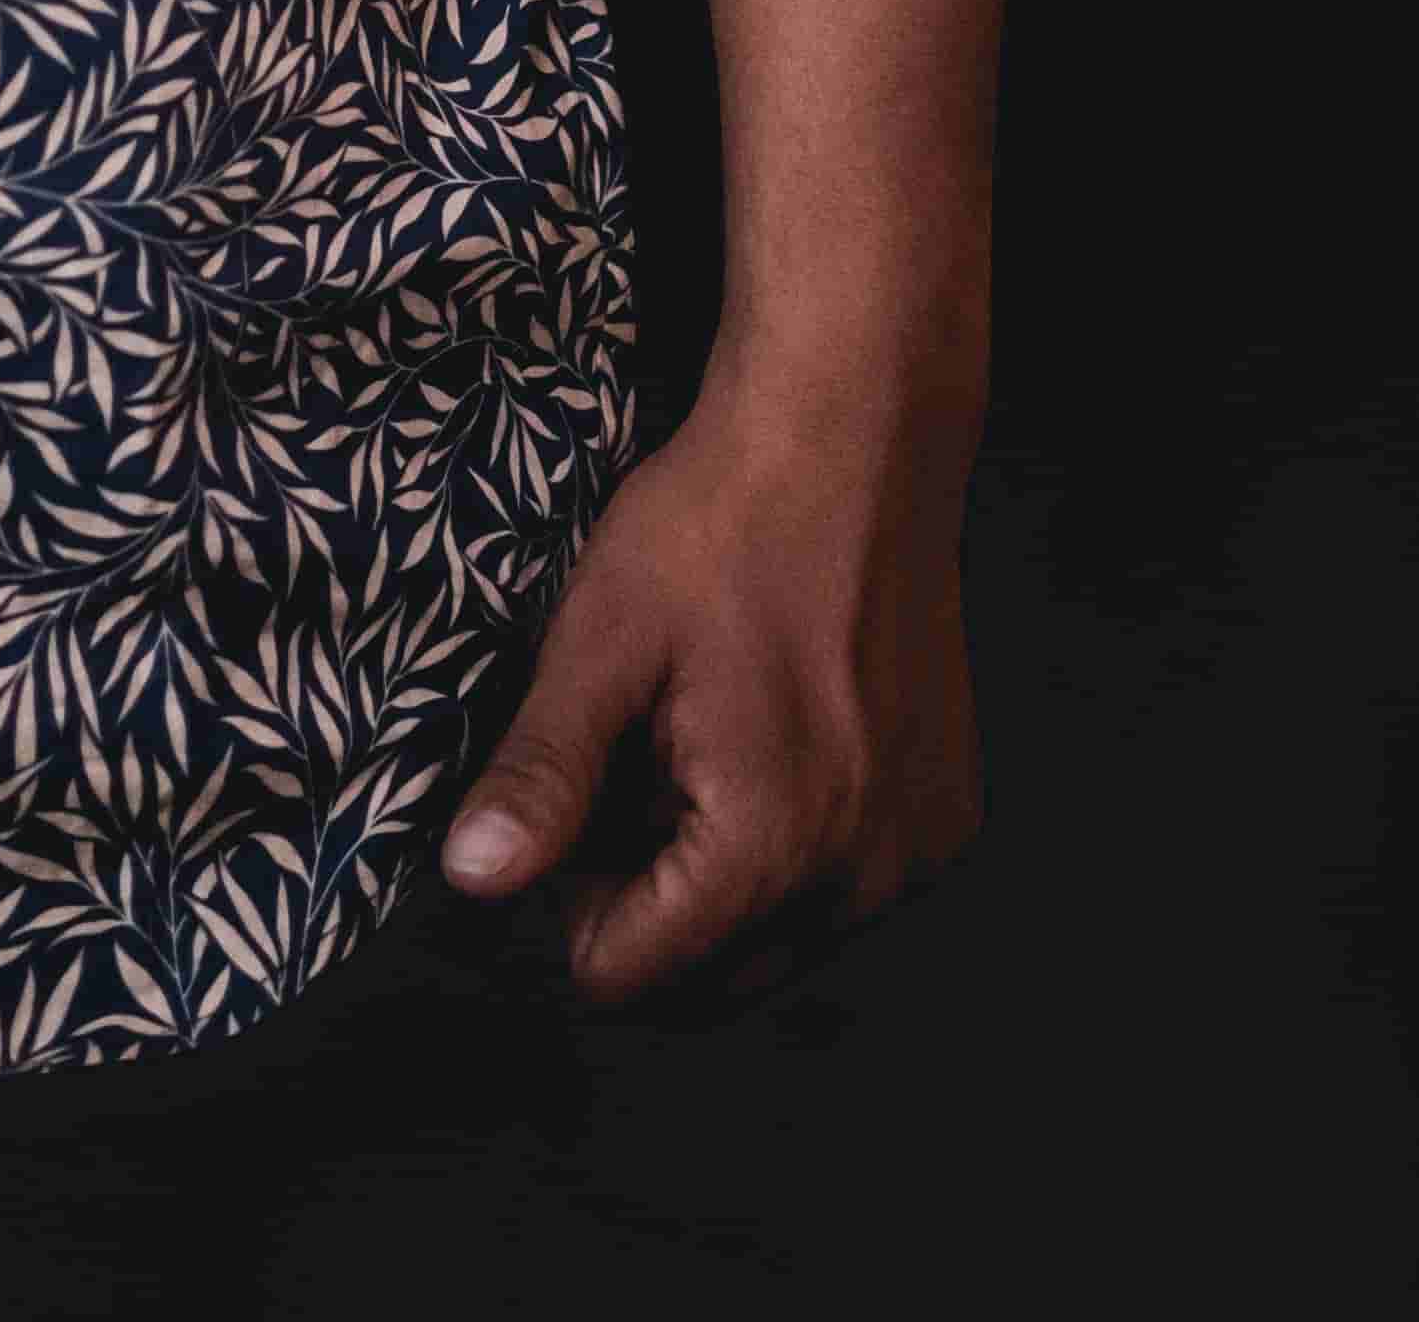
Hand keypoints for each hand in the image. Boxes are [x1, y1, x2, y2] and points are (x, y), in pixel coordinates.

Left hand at [434, 353, 982, 1002]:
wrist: (854, 437)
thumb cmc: (720, 523)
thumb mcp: (602, 638)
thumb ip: (543, 773)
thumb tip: (472, 882)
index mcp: (768, 846)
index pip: (627, 977)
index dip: (571, 895)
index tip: (577, 792)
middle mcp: (861, 880)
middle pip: (705, 982)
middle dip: (647, 901)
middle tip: (634, 764)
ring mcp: (917, 857)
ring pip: (775, 946)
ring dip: (720, 881)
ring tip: (701, 742)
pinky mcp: (947, 823)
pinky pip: (844, 895)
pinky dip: (796, 850)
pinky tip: (775, 737)